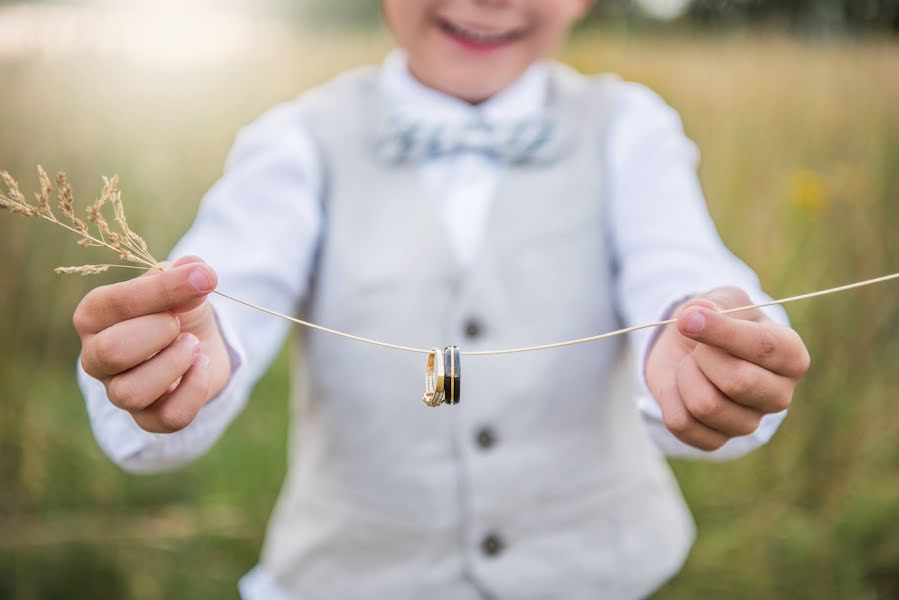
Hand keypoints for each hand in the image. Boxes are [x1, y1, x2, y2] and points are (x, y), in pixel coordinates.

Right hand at [73, 256, 231, 432]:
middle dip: (158, 332)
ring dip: (174, 364)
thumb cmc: (179, 310)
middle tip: (180, 324)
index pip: (114, 304)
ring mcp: (118, 391)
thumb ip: (185, 273)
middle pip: (110, 352)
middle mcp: (96, 357)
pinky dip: (194, 390)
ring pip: (130, 393)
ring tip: (193, 344)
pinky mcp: (148, 418)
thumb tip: (196, 269)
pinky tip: (203, 366)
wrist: (200, 345)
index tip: (204, 278)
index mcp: (95, 316)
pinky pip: (166, 418)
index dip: (163, 289)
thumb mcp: (181, 285)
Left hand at [644, 287, 810, 451]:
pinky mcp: (717, 440)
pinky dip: (669, 399)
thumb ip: (714, 303)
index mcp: (791, 355)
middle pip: (738, 382)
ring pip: (705, 406)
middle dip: (703, 357)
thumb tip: (696, 315)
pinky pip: (683, 424)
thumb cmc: (716, 320)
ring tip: (690, 366)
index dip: (722, 332)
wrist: (690, 346)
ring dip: (685, 377)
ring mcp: (749, 422)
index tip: (688, 318)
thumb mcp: (721, 300)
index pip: (764, 348)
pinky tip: (679, 387)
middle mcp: (778, 394)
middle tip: (698, 347)